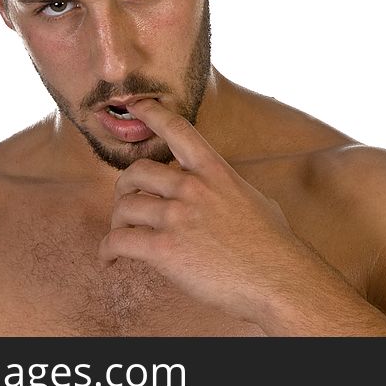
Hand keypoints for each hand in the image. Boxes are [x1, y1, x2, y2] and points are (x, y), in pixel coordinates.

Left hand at [97, 99, 316, 325]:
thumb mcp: (254, 200)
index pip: (177, 129)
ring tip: (121, 236)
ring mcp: (176, 217)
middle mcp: (192, 188)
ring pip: (124, 207)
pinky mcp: (164, 249)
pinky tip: (109, 259)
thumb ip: (228, 190)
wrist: (279, 281)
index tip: (135, 105)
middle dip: (124, 188)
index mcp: (214, 172)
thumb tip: (223, 194)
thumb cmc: (273, 247)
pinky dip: (107, 250)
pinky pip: (118, 241)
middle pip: (136, 172)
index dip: (152, 112)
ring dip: (117, 222)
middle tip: (126, 203)